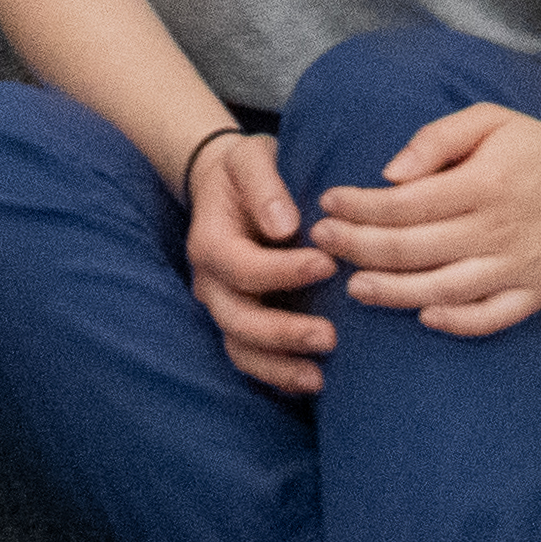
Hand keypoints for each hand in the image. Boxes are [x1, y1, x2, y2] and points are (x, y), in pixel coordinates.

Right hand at [177, 127, 338, 395]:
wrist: (227, 187)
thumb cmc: (245, 170)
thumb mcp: (250, 158)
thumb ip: (264, 186)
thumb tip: (285, 225)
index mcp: (210, 243)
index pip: (243, 267)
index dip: (284, 271)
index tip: (328, 264)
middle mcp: (211, 283)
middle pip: (238, 320)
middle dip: (283, 334)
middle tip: (330, 337)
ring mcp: (224, 308)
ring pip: (241, 350)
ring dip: (279, 368)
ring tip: (318, 379)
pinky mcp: (243, 324)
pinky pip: (253, 360)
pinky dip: (278, 376)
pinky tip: (313, 383)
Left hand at [313, 100, 540, 345]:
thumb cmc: (532, 147)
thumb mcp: (488, 120)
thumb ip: (435, 139)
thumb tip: (389, 176)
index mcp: (485, 183)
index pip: (407, 204)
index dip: (359, 207)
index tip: (327, 203)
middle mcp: (500, 229)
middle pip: (414, 249)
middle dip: (358, 247)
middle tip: (322, 241)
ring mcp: (519, 267)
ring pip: (443, 290)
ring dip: (391, 292)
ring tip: (354, 286)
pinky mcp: (535, 294)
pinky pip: (490, 318)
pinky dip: (454, 322)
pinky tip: (421, 316)